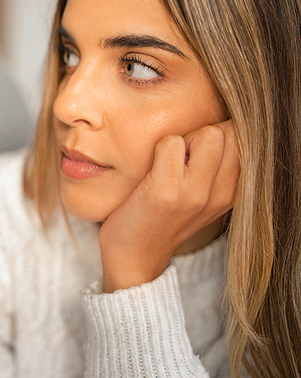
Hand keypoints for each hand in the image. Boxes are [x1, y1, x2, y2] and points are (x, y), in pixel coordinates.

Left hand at [98, 121, 238, 291]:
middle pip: (228, 131)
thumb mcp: (202, 194)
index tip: (195, 155)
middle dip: (200, 134)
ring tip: (166, 164)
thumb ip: (217, 164)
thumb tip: (221, 123)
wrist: (134, 253)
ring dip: (181, 140)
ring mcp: (195, 194)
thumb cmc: (162, 215)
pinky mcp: (166, 192)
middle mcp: (221, 194)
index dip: (216, 134)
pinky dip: (157, 148)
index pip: (244, 137)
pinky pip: (170, 143)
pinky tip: (150, 171)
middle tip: (178, 158)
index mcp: (233, 192)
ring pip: (207, 134)